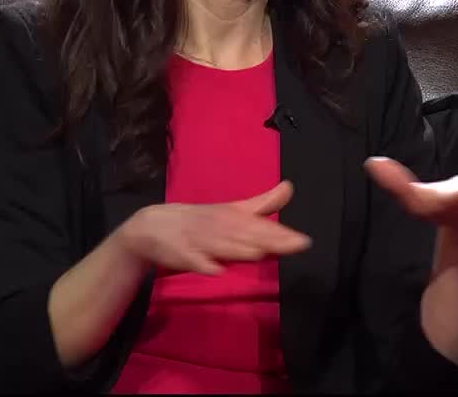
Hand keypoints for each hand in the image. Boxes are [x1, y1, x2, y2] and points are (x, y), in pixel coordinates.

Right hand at [113, 181, 311, 275]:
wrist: (152, 226)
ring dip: (240, 250)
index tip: (304, 241)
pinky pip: (195, 261)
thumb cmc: (199, 221)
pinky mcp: (182, 255)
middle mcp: (219, 227)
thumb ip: (262, 204)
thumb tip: (290, 187)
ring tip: (261, 253)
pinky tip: (215, 271)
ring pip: (223, 246)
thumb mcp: (232, 209)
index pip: (261, 226)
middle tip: (296, 245)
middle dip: (270, 240)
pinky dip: (205, 265)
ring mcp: (200, 241)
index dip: (282, 234)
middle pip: (247, 236)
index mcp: (232, 216)